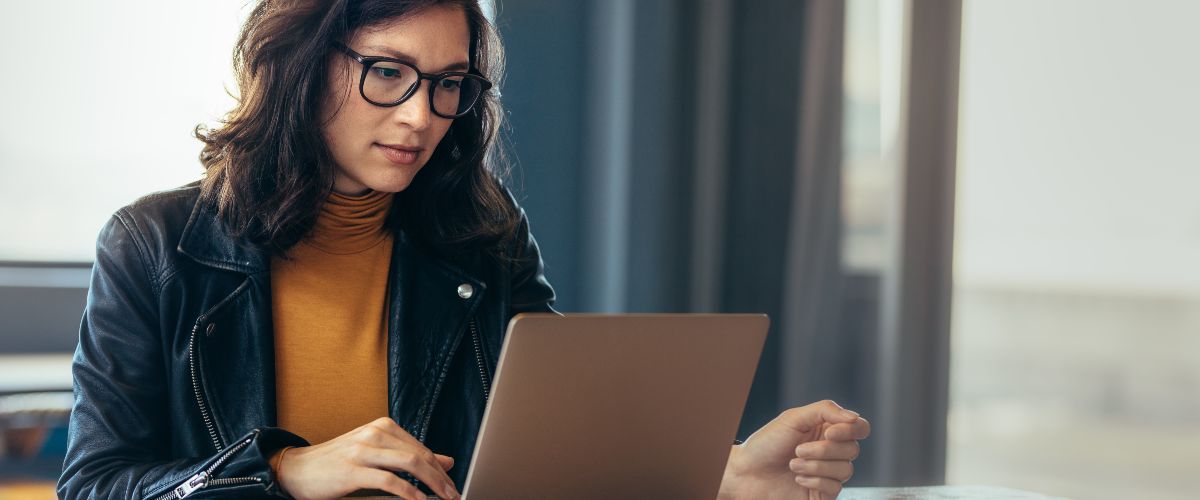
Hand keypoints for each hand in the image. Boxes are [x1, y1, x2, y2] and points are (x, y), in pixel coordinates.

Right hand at [273, 417, 459, 499]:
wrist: (296, 469)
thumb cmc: (336, 463)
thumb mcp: (376, 454)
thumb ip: (409, 456)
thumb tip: (446, 461)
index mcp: (383, 427)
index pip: (422, 448)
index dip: (441, 469)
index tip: (452, 486)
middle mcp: (376, 433)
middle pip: (420, 455)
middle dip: (441, 478)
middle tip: (454, 495)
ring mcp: (363, 450)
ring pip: (410, 464)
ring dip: (432, 484)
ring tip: (443, 499)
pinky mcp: (353, 470)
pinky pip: (389, 481)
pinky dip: (409, 493)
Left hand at [718, 400, 869, 499]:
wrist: (747, 474)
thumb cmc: (766, 444)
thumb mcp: (793, 418)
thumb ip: (825, 410)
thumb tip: (854, 417)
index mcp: (826, 430)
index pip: (859, 427)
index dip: (850, 430)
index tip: (829, 433)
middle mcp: (831, 451)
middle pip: (853, 449)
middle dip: (824, 450)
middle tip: (798, 450)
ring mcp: (829, 473)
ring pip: (846, 469)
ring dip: (816, 466)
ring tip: (793, 465)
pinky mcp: (824, 493)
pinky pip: (836, 487)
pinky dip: (815, 481)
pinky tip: (797, 478)